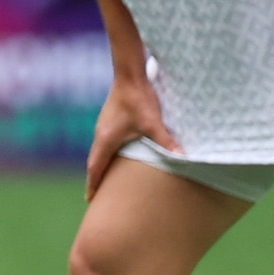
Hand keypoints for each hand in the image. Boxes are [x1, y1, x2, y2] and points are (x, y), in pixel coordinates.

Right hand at [87, 72, 173, 198]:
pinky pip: (105, 143)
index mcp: (106, 139)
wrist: (129, 74)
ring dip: (101, 166)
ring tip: (105, 179)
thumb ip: (165, 141)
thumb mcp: (153, 122)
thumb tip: (183, 158)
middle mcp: (101, 134)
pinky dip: (107, 155)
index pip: (95, 167)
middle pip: (94, 161)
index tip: (90, 200)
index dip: (93, 185)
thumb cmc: (138, 99)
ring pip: (99, 152)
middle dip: (96, 179)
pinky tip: (117, 156)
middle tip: (96, 195)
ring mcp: (104, 126)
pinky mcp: (110, 120)